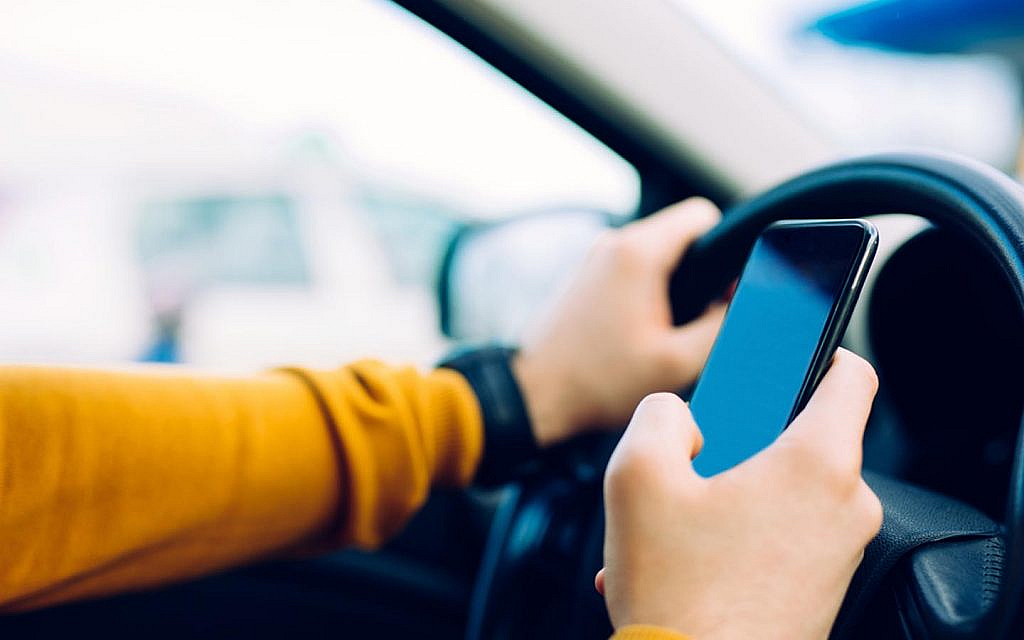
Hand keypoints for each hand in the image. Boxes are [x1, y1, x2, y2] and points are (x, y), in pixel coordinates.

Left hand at [514, 198, 725, 446]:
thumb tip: (743, 301)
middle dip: (700, 275)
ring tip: (666, 335)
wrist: (535, 396)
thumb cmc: (598, 382)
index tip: (725, 291)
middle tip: (695, 324)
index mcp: (638, 252)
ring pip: (658, 255)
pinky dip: (647, 295)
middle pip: (681, 236)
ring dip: (673, 289)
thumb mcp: (678, 363)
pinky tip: (642, 335)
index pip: (702, 215)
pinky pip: (634, 271)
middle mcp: (614, 243)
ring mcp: (596, 258)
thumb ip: (722, 325)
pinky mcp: (587, 278)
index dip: (726, 250)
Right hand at [599, 349, 882, 639]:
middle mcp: (845, 507)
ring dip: (727, 495)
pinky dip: (736, 534)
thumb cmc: (677, 592)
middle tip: (689, 462)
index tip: (782, 353)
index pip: (849, 376)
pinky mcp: (822, 588)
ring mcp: (839, 552)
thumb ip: (658, 414)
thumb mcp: (637, 475)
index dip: (815, 350)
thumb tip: (680, 417)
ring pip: (782, 490)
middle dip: (737, 441)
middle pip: (799, 436)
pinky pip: (782, 534)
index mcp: (816, 465)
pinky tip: (685, 559)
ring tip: (675, 525)